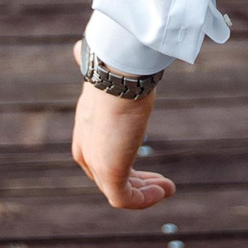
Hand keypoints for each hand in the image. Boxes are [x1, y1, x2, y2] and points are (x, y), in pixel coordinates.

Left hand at [70, 44, 175, 209]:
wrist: (117, 77)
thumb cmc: (115, 71)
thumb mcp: (100, 72)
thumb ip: (89, 65)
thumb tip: (79, 47)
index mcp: (85, 130)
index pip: (100, 159)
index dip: (127, 167)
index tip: (149, 168)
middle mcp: (86, 150)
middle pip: (110, 179)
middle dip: (139, 182)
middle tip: (163, 184)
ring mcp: (96, 164)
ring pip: (120, 191)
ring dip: (146, 192)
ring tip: (168, 188)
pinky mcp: (109, 173)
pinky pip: (125, 199)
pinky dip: (145, 200)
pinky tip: (165, 190)